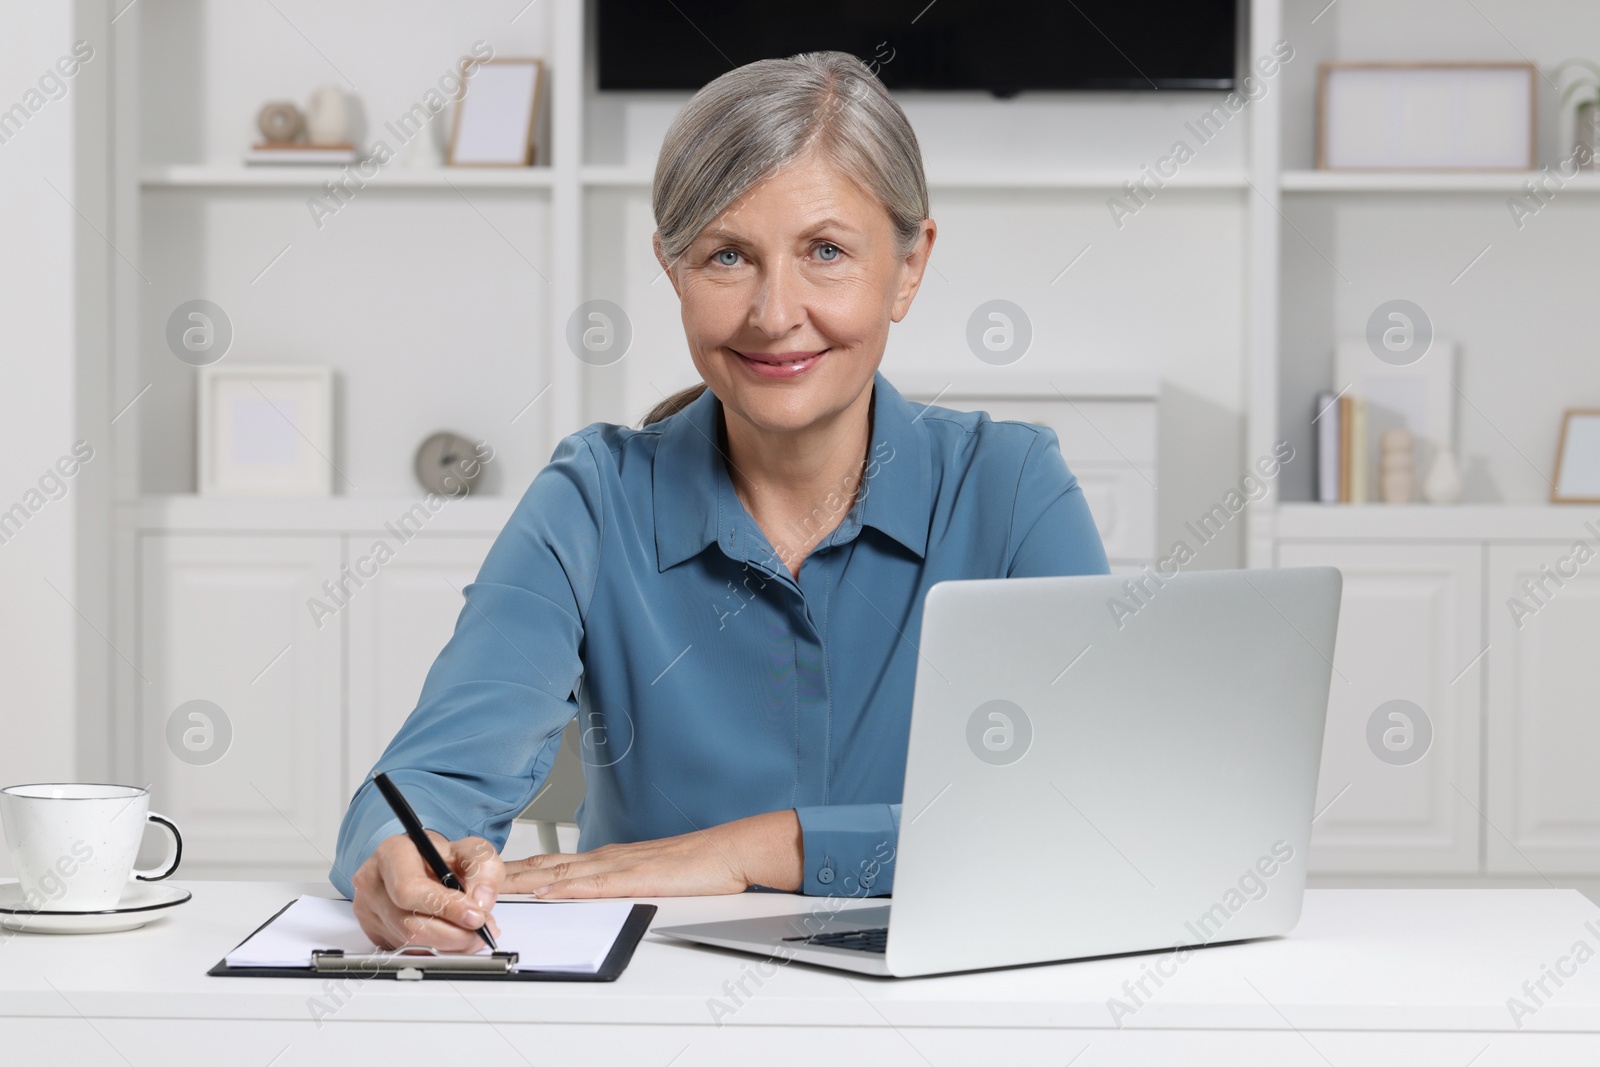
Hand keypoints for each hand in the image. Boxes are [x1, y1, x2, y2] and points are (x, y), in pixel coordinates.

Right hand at [350, 831, 504, 950]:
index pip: (409, 889)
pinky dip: (439, 950)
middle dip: (454, 934)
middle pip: (410, 924)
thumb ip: (483, 869)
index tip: (475, 916)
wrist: (428, 865)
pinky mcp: (375, 934)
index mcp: (392, 853)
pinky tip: (456, 937)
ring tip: (474, 932)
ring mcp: (370, 911)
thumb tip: (481, 900)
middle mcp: (373, 883)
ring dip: (450, 945)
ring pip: (411, 944)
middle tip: (482, 930)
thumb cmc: (444, 856)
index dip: (445, 907)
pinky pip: (409, 952)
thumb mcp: (471, 850)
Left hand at [502, 810, 801, 898]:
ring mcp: (618, 866)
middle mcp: (605, 858)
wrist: (728, 852)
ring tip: (491, 886)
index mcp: (607, 859)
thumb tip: (590, 896)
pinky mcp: (634, 878)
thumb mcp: (646, 876)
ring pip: (560, 872)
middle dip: (506, 874)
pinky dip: (565, 887)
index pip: (550, 864)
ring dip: (524, 880)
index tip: (486, 874)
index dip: (516, 870)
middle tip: (471, 878)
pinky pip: (593, 885)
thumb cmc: (696, 866)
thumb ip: (617, 884)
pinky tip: (545, 891)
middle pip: (544, 865)